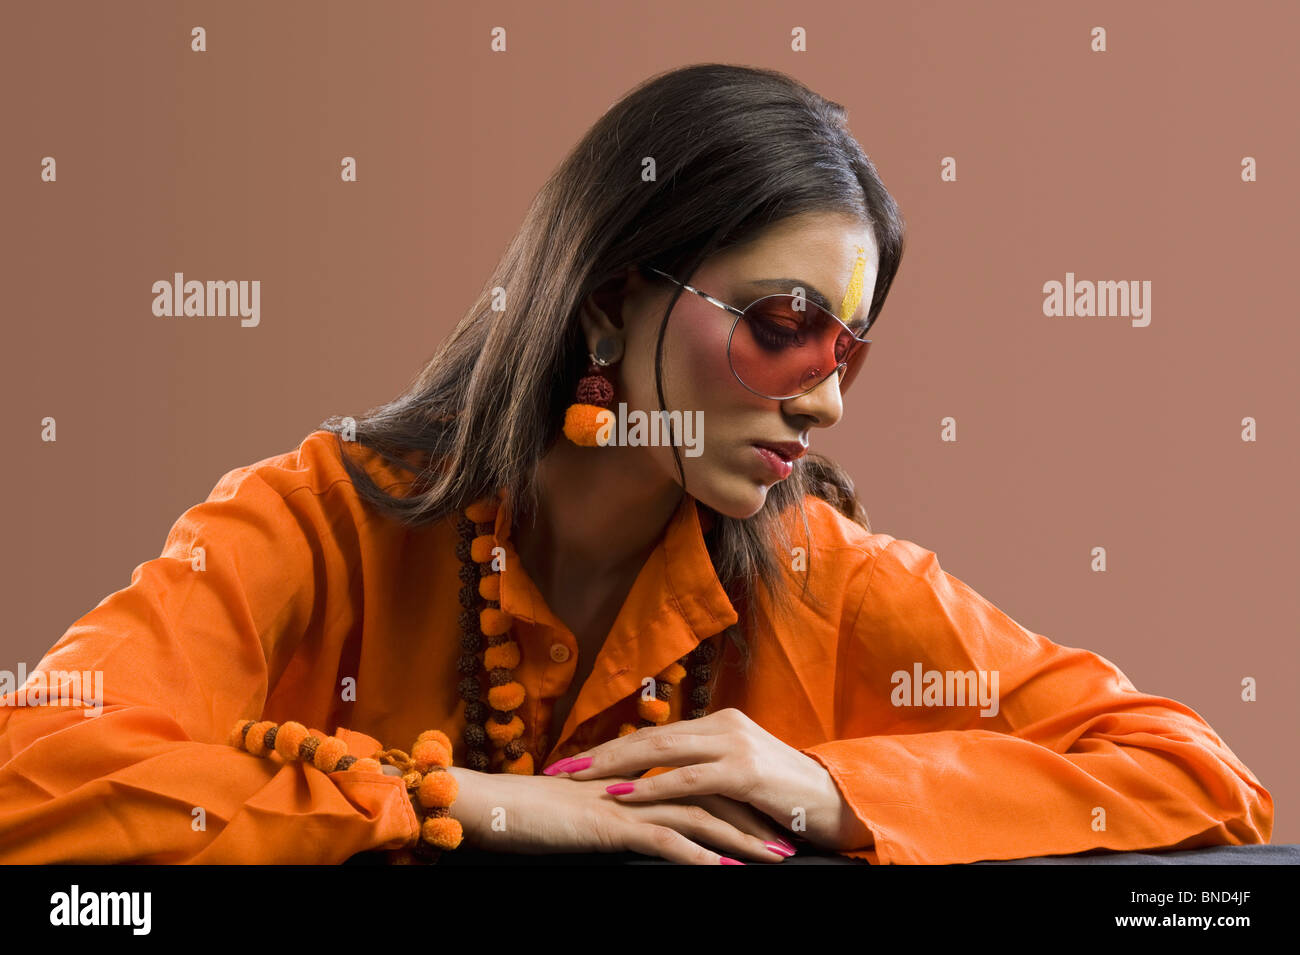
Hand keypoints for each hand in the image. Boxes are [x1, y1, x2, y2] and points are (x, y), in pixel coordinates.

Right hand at [422, 764, 796, 863]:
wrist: (495, 804)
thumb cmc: (536, 813)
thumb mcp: (589, 812)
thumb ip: (621, 812)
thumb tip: (647, 823)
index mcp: (636, 779)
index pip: (699, 785)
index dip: (738, 804)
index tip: (771, 823)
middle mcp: (637, 784)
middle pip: (710, 798)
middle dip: (753, 823)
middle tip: (788, 844)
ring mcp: (625, 802)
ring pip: (697, 818)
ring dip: (738, 842)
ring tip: (771, 860)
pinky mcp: (608, 825)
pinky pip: (661, 840)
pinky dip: (695, 855)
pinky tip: (721, 871)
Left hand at [544, 707, 874, 851]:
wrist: (835, 801)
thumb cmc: (783, 795)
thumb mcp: (738, 773)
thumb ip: (703, 767)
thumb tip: (659, 776)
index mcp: (719, 721)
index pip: (654, 732)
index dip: (611, 746)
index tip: (573, 760)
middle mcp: (723, 724)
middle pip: (649, 736)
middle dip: (600, 753)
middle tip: (558, 767)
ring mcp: (734, 745)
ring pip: (662, 752)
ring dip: (615, 766)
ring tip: (579, 779)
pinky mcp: (744, 772)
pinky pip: (688, 779)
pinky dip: (651, 787)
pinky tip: (623, 794)